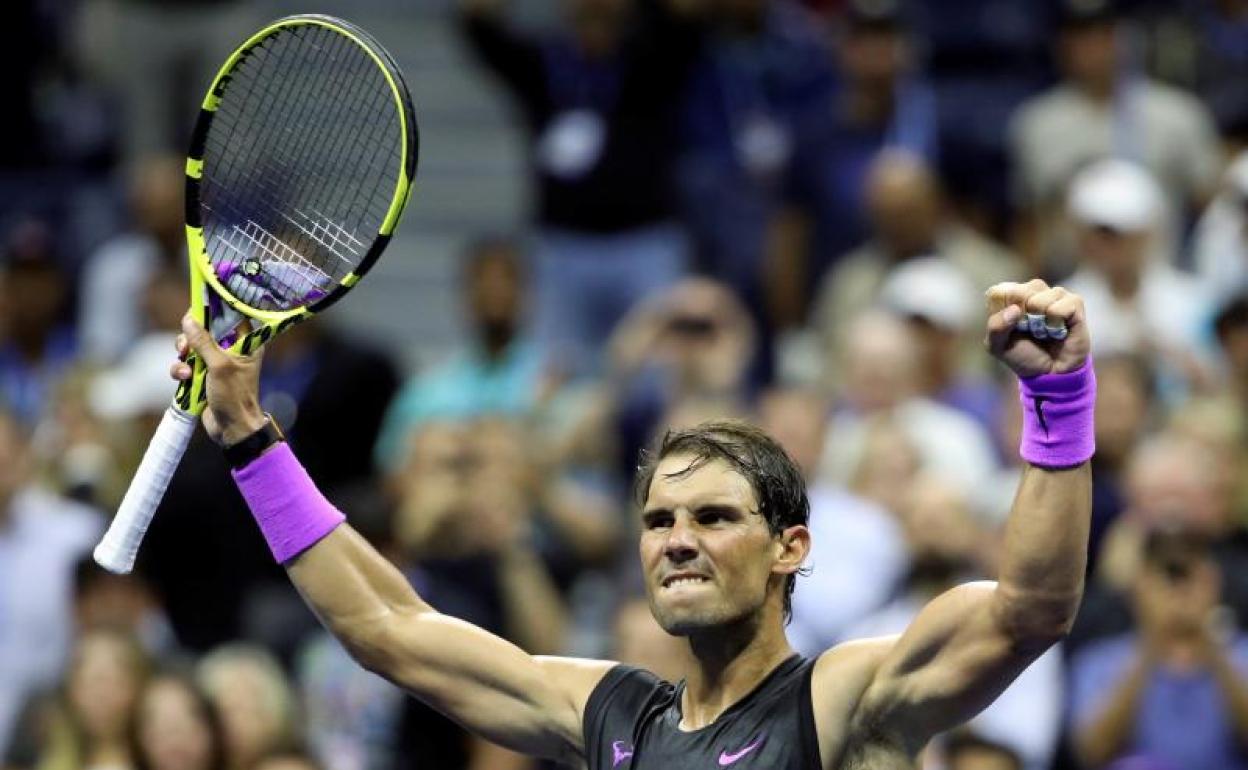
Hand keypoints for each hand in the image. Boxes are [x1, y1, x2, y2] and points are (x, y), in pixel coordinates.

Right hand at [170, 315, 266, 444]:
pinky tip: (183, 381)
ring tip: (186, 372)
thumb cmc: (235, 396)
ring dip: (183, 358)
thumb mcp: (219, 366)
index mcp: (245, 343)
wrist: (232, 429)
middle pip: (203, 331)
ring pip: (191, 348)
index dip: (211, 311)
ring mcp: (215, 363)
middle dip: (189, 339)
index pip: (228, 316)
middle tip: (185, 347)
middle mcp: (230, 350)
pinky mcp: (202, 376)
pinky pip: (185, 365)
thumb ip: (204, 343)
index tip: (194, 310)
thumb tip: (189, 319)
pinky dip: (180, 371)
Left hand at [985, 279, 1090, 376]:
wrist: (1051, 374)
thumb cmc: (1024, 356)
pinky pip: (1061, 307)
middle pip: (1020, 292)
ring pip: (1040, 299)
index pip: (998, 293)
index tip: (1010, 329)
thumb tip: (1015, 309)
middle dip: (1022, 318)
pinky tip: (1058, 331)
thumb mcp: (997, 346)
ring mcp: (1055, 294)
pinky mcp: (1074, 303)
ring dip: (1040, 323)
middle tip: (1030, 331)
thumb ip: (995, 327)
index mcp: (1010, 297)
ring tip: (1045, 331)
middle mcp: (1033, 291)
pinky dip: (1056, 324)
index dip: (1002, 313)